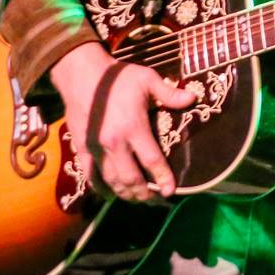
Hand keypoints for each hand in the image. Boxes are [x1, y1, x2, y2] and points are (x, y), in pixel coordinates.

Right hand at [49, 41, 198, 201]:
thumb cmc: (118, 77)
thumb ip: (169, 93)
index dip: (163, 178)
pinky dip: (102, 188)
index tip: (171, 191)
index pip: (151, 160)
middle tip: (156, 200)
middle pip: (130, 178)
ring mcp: (95, 148)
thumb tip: (193, 98)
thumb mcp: (147, 79)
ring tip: (138, 199)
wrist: (80, 75)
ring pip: (111, 181)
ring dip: (125, 194)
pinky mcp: (81, 149)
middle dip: (145, 193)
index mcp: (133, 128)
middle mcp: (113, 143)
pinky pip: (91, 176)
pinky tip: (111, 194)